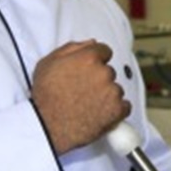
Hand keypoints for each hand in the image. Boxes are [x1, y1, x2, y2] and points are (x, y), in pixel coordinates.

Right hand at [31, 40, 130, 154]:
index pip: (105, 51)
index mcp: (88, 58)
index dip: (96, 61)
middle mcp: (103, 72)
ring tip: (87, 105)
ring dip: (107, 95)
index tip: (91, 70)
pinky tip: (100, 113)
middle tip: (83, 91)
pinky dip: (116, 111)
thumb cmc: (45, 97)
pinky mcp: (118, 110)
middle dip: (99, 80)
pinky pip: (125, 107)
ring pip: (116, 89)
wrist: (48, 127)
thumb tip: (91, 43)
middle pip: (109, 71)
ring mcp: (112, 91)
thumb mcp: (49, 63)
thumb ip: (72, 48)